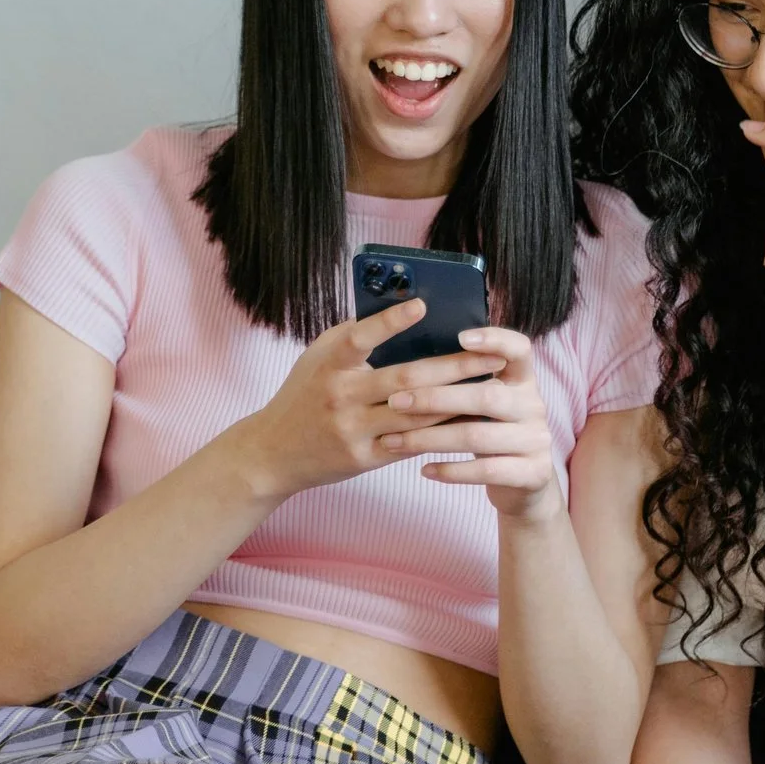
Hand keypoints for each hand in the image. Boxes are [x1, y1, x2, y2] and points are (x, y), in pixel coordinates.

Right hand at [230, 299, 508, 497]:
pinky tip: (469, 418)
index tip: (423, 305)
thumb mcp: (320, 357)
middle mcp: (340, 395)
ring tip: (492, 385)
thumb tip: (405, 310)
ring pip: (416, 413)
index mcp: (329, 363)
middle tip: (492, 354)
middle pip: (405, 378)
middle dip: (454, 366)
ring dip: (458, 399)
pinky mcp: (364, 457)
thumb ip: (356, 337)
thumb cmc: (306, 393)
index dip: (390, 321)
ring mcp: (353, 430)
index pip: (360, 337)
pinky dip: (441, 430)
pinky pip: (411, 443)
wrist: (272, 452)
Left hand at [373, 326, 561, 520]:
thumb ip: (466, 385)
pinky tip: (424, 470)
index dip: (495, 340)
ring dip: (430, 439)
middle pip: (487, 396)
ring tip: (394, 441)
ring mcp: (536, 441)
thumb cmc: (491, 433)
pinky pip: (486, 470)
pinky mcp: (533, 473)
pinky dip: (451, 471)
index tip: (460, 337)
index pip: (519, 349)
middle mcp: (534, 406)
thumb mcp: (486, 405)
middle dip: (436, 398)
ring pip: (478, 436)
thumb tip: (410, 366)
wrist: (525, 485)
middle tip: (395, 402)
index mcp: (523, 381)